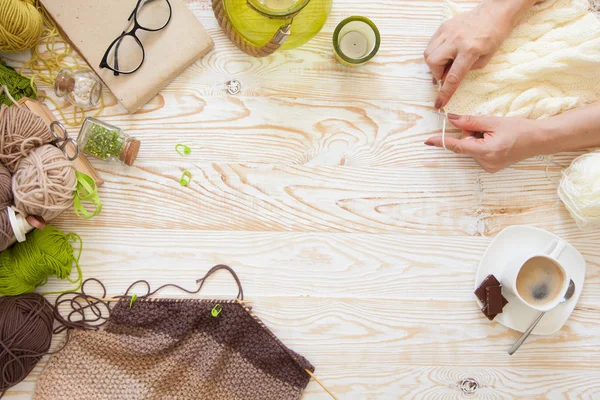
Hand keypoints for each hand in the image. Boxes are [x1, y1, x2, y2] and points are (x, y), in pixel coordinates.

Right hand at [424, 0, 533, 108]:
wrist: (495, 12)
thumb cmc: (494, 36)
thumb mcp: (485, 58)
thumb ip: (466, 70)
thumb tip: (447, 77)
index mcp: (470, 51)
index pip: (453, 77)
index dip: (444, 93)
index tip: (438, 104)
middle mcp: (456, 41)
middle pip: (433, 63)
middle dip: (436, 72)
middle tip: (446, 73)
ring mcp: (448, 31)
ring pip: (428, 53)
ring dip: (434, 63)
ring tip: (446, 61)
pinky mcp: (444, 26)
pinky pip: (431, 43)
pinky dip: (435, 52)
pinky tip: (445, 52)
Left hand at [425, 114, 544, 172]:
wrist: (539, 140)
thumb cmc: (519, 129)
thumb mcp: (493, 121)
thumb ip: (470, 121)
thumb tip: (450, 119)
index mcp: (486, 151)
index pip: (458, 146)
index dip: (442, 142)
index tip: (427, 141)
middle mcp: (486, 163)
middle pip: (464, 145)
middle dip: (469, 133)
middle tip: (486, 126)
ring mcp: (489, 167)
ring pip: (470, 149)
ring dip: (476, 139)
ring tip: (495, 134)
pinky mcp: (491, 168)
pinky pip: (477, 153)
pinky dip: (481, 145)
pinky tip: (495, 141)